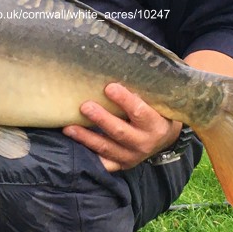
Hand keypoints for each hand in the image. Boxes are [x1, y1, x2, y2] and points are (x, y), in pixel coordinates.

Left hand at [63, 83, 181, 171]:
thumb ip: (139, 90)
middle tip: (84, 106)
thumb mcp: (154, 101)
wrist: (164, 138)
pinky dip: (88, 154)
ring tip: (68, 128)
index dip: (124, 100)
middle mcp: (144, 143)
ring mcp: (131, 157)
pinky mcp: (121, 165)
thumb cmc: (155, 111)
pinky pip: (102, 162)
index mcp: (155, 125)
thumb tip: (114, 67)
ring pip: (106, 148)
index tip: (108, 87)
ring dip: (86, 138)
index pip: (139, 111)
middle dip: (101, 119)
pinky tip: (73, 145)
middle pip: (119, 131)